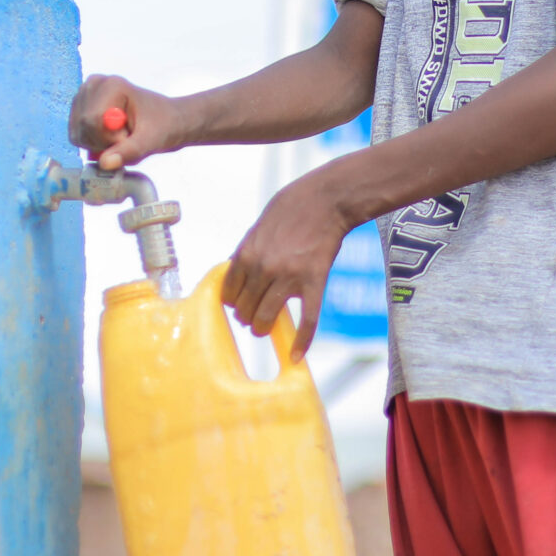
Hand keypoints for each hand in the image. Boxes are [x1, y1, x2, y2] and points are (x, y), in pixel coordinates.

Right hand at [68, 74, 186, 170]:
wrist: (170, 120)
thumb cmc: (165, 125)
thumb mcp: (151, 141)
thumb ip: (128, 151)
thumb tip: (104, 163)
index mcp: (112, 85)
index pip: (93, 121)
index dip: (110, 139)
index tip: (130, 137)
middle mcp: (93, 85)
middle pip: (83, 127)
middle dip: (105, 143)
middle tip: (127, 138)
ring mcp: (84, 96)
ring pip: (78, 134)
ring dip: (100, 145)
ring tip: (122, 137)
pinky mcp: (80, 109)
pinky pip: (78, 136)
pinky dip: (94, 144)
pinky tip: (112, 137)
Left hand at [222, 170, 352, 360]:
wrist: (326, 199)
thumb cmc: (292, 208)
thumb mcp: (259, 226)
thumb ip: (247, 252)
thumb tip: (237, 272)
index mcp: (246, 254)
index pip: (229, 294)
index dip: (233, 304)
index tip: (239, 306)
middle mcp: (263, 269)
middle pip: (245, 309)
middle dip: (247, 317)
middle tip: (254, 318)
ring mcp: (288, 278)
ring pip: (266, 318)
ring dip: (262, 328)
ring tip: (265, 329)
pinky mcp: (314, 283)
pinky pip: (307, 320)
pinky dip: (302, 341)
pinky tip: (297, 356)